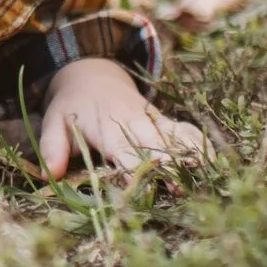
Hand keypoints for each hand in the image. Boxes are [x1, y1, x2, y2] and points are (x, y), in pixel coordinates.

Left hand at [37, 57, 205, 177]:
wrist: (92, 74)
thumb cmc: (72, 107)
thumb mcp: (53, 122)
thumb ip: (52, 147)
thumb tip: (50, 173)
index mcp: (107, 124)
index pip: (124, 149)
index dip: (135, 168)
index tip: (146, 188)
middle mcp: (135, 121)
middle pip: (156, 145)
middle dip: (169, 167)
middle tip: (181, 191)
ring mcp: (154, 120)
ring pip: (177, 137)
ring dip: (191, 157)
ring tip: (208, 179)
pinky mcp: (165, 121)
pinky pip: (187, 132)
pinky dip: (202, 146)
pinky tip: (217, 165)